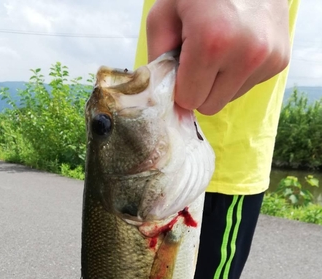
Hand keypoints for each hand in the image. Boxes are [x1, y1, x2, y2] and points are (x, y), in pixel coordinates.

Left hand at [146, 0, 289, 113]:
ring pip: (229, 99)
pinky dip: (238, 73)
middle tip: (200, 53)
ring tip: (222, 45)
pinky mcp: (280, 60)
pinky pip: (246, 86)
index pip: (189, 100)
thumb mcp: (164, 14)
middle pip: (210, 106)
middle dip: (200, 87)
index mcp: (213, 42)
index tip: (182, 62)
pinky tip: (238, 45)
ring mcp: (268, 58)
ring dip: (219, 81)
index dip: (180, 85)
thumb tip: (162, 98)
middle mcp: (246, 54)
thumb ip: (157, 60)